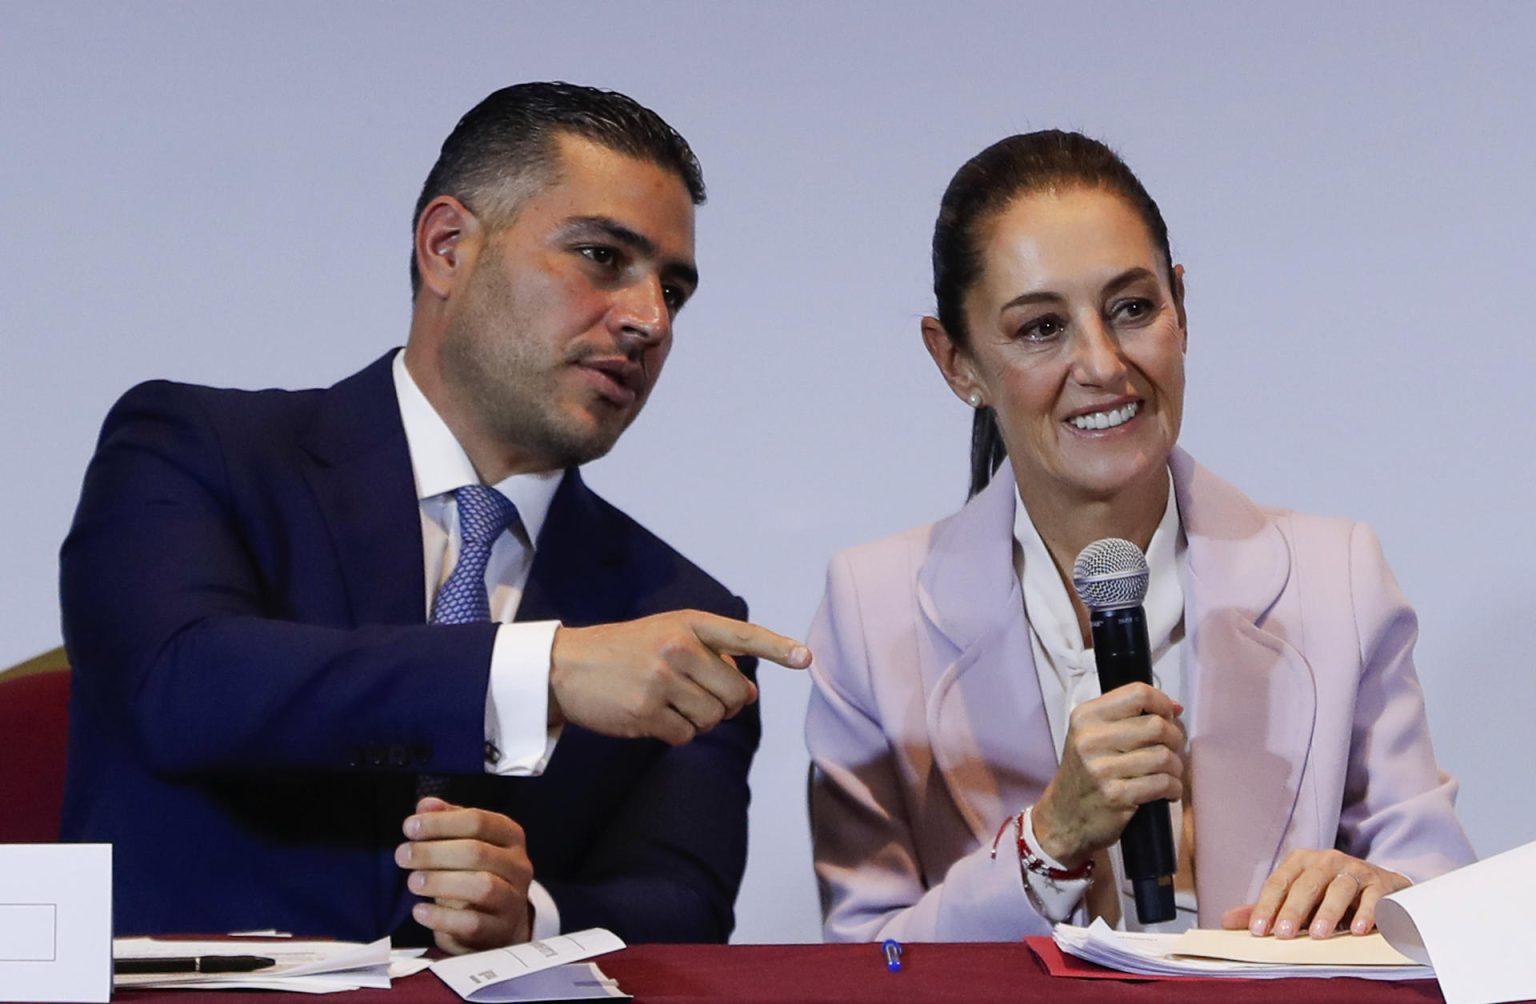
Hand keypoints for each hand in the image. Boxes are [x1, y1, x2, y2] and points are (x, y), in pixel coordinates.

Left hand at [396, 797, 533, 953]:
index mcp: (510, 837)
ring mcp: (512, 900)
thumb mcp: (467, 842)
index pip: (478, 821)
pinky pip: (472, 923)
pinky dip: (441, 917)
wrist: (502, 923)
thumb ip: (448, 821)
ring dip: (439, 882)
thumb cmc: (479, 874)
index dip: (440, 822)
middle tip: (402, 855)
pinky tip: (420, 910)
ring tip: (412, 881)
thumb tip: (425, 804)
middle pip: (476, 852)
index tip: (410, 827)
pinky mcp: (500, 930)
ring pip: (481, 886)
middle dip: (433, 852)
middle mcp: (518, 866)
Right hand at [549, 610, 810, 744]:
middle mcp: (677, 647)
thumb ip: (711, 658)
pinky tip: (652, 717)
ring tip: (668, 703)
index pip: (741, 636)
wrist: (565, 666)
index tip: (805, 658)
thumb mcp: (666, 637)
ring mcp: (661, 680)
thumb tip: (750, 694)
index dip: (776, 647)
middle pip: (734, 693)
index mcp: (687, 623)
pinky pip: (685, 736)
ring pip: (712, 718)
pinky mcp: (645, 711)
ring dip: (698, 720)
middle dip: (724, 705)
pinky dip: (676, 733)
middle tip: (697, 697)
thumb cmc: (624, 652)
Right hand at [1031, 683, 1184, 867]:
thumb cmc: (1085, 773)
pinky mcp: (1116, 795)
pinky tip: (1167, 790)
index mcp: (1086, 716)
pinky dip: (1173, 787)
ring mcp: (1102, 768)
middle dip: (1174, 739)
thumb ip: (1130, 717)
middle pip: (1157, 725)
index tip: (1167, 717)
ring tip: (1168, 773)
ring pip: (1163, 756)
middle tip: (1171, 750)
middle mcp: (1090, 739)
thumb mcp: (1094, 736)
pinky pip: (1162, 783)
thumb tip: (1176, 707)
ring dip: (1175, 767)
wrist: (1064, 817)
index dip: (1162, 704)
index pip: (1138, 693)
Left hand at [1221, 849, 1408, 938]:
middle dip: (1293, 910)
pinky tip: (1359, 929)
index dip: (1266, 906)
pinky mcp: (1381, 883)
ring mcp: (1355, 869)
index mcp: (1300, 861)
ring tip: (1318, 934)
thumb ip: (1266, 909)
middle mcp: (1326, 860)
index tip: (1258, 930)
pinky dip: (1367, 912)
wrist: (1381, 887)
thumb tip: (1226, 921)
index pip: (1278, 883)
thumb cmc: (1330, 894)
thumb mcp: (1297, 899)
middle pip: (1306, 885)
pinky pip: (1373, 897)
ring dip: (1328, 911)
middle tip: (1282, 935)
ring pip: (1339, 888)